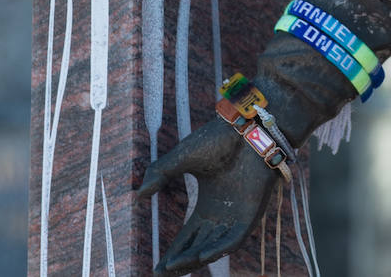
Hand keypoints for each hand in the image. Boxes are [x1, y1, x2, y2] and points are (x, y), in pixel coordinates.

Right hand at [137, 117, 280, 274]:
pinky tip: (202, 255)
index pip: (189, 236)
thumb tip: (139, 195)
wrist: (247, 127)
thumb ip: (160, 174)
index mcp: (208, 204)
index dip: (174, 252)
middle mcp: (222, 214)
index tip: (158, 267)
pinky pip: (235, 239)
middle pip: (199, 247)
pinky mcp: (252, 213)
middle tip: (161, 273)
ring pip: (215, 247)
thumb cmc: (219, 138)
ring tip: (173, 267)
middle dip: (181, 262)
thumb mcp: (182, 159)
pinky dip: (219, 249)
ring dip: (195, 259)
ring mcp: (237, 215)